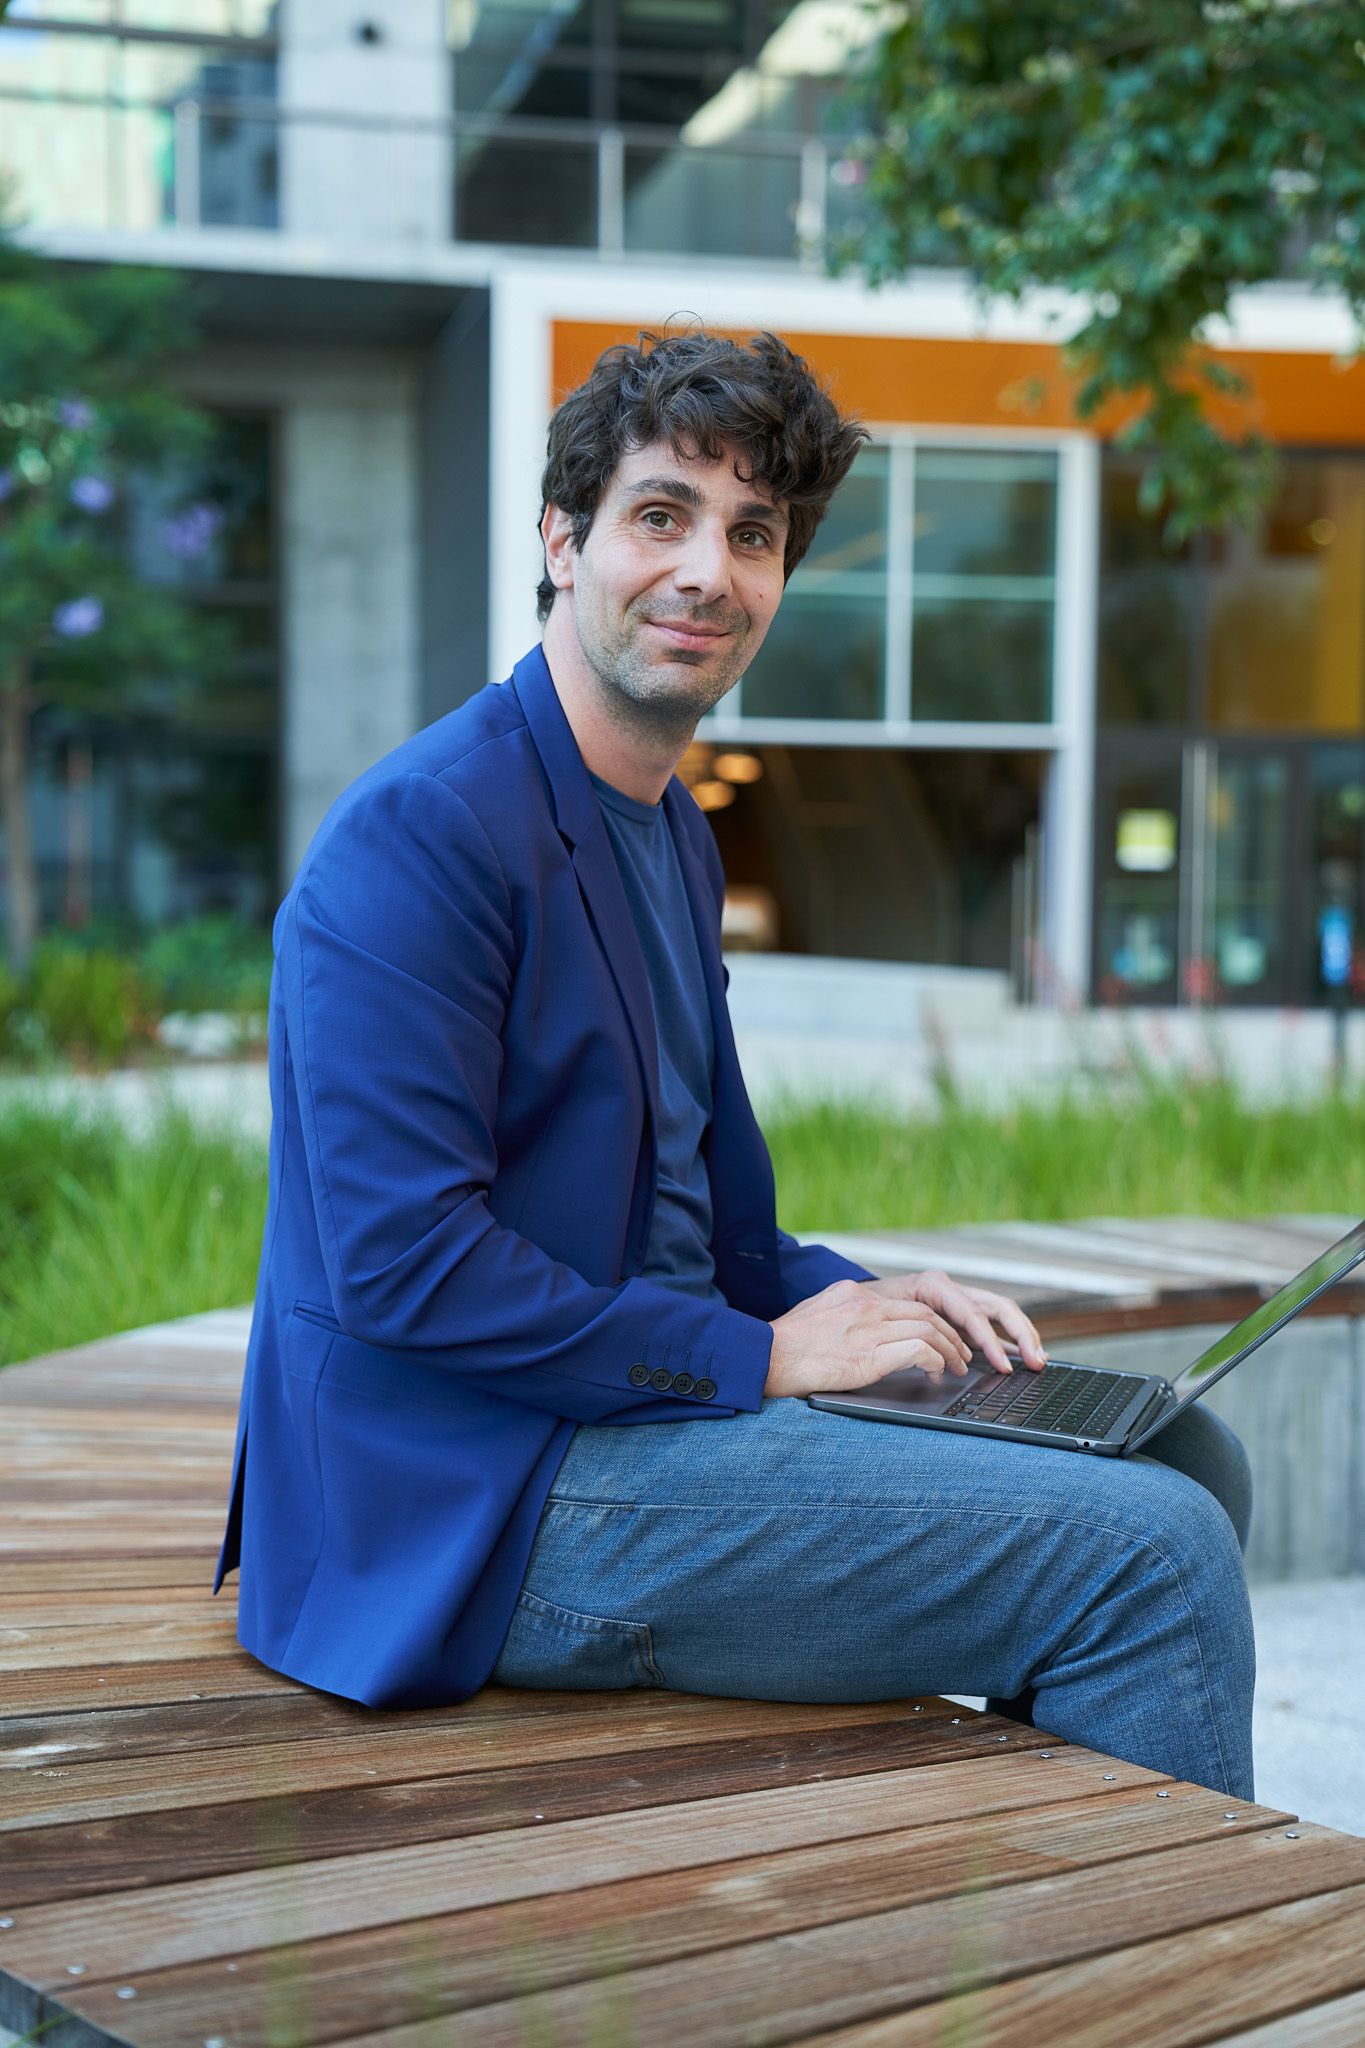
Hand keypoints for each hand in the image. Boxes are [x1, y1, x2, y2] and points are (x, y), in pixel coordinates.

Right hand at [765, 1277, 973, 1399]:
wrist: (766, 1357)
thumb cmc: (783, 1346)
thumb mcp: (814, 1315)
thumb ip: (840, 1315)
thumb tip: (855, 1328)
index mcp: (853, 1295)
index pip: (906, 1303)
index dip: (932, 1322)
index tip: (941, 1339)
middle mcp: (865, 1306)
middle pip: (925, 1313)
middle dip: (950, 1335)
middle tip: (961, 1354)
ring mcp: (869, 1329)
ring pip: (929, 1330)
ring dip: (950, 1351)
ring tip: (957, 1368)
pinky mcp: (871, 1355)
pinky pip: (919, 1350)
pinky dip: (935, 1361)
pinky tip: (936, 1373)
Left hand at [863, 1269, 1047, 1376]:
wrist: (853, 1303)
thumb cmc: (865, 1313)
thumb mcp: (883, 1319)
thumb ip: (912, 1338)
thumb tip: (941, 1368)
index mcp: (933, 1285)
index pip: (973, 1314)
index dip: (990, 1342)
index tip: (1003, 1367)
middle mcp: (950, 1289)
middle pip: (998, 1306)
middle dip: (1022, 1334)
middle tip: (1037, 1362)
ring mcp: (957, 1299)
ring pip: (1001, 1312)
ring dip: (1023, 1334)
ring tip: (1039, 1359)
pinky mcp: (960, 1313)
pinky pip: (991, 1322)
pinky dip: (1009, 1338)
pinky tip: (1023, 1354)